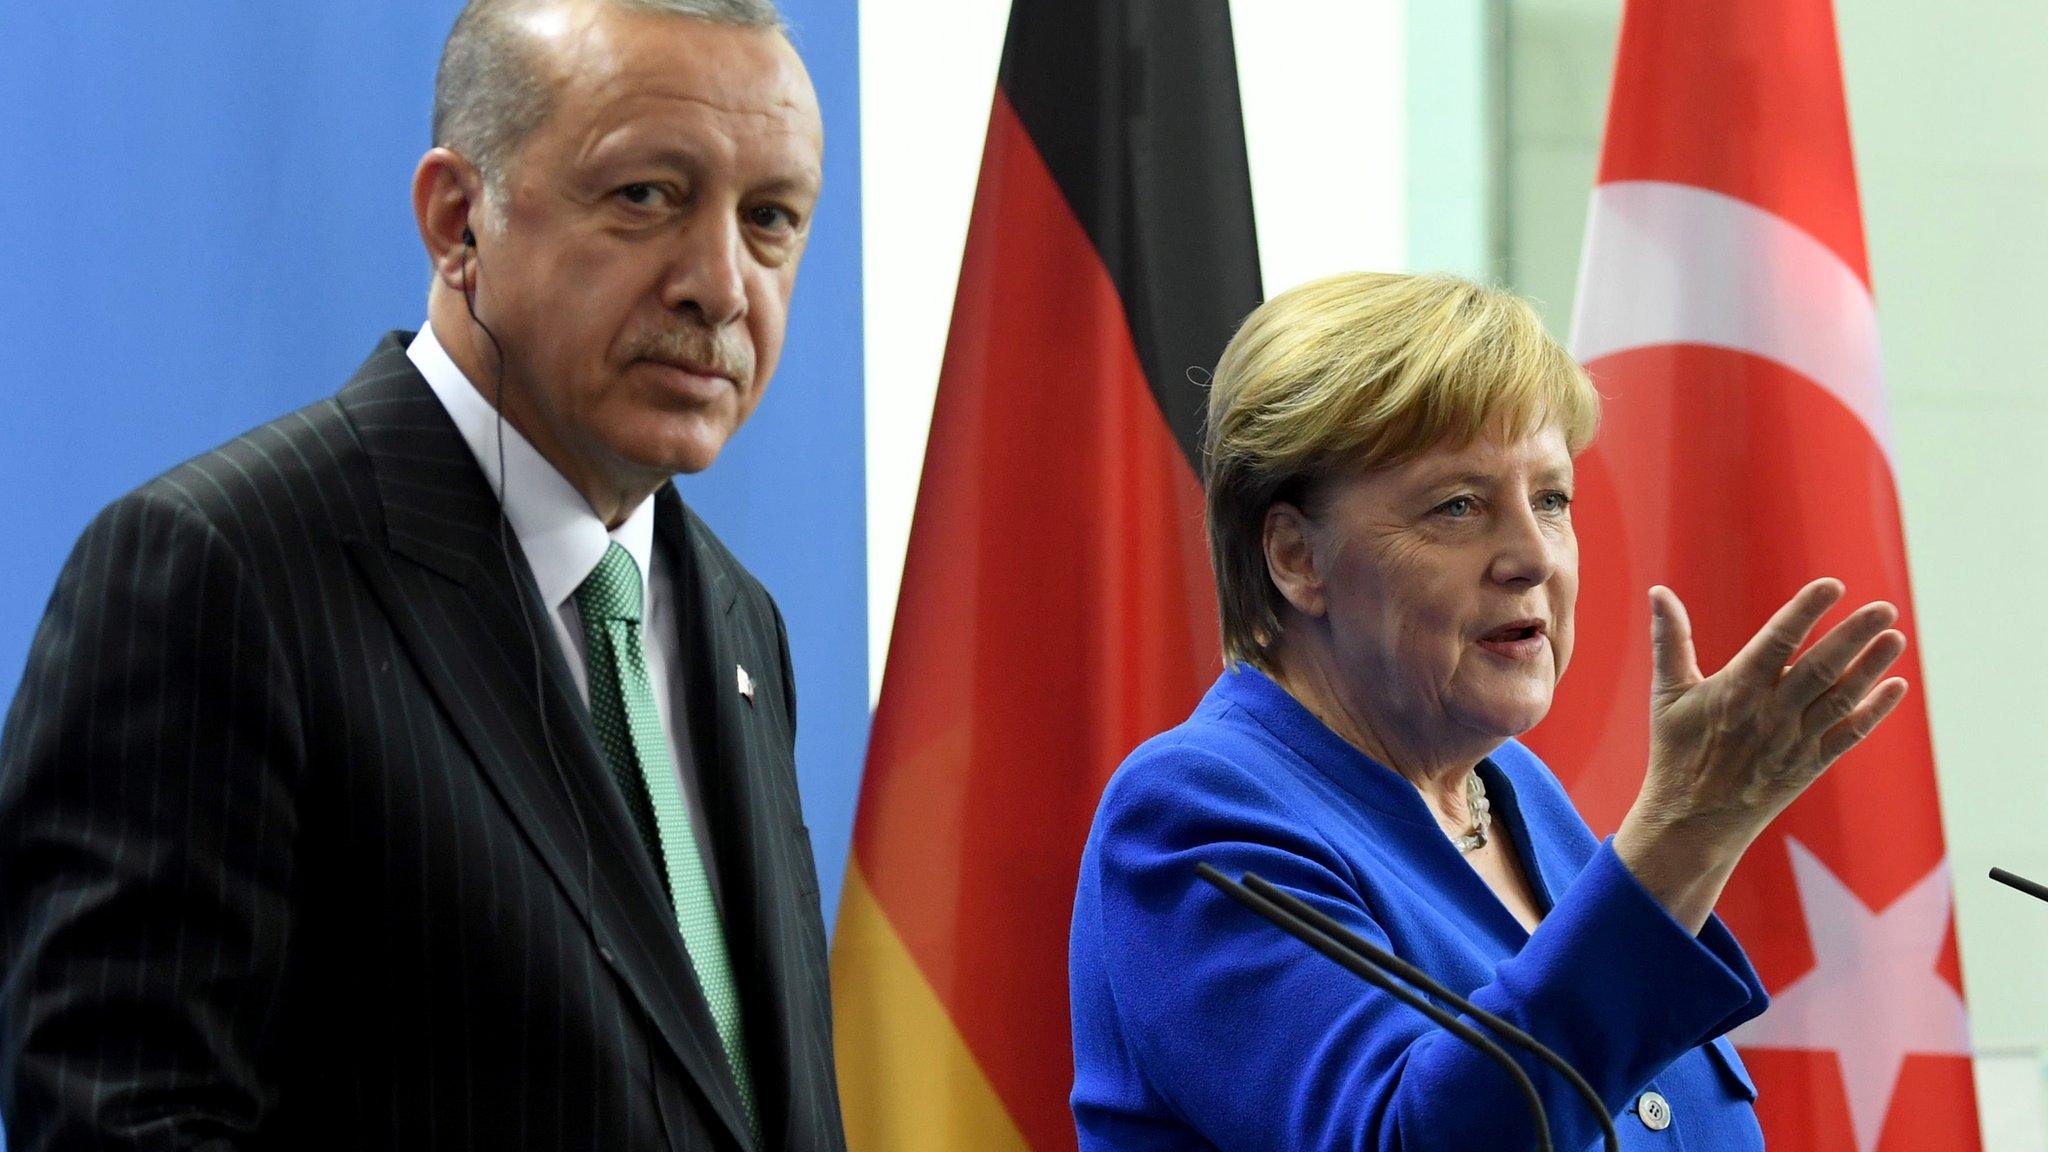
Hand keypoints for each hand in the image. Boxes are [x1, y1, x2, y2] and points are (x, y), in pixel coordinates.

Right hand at [1613, 579, 1909, 930]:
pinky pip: (1848, 734)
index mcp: (1735, 692)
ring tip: (1896, 637)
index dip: (1805, 612)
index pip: (1777, 642)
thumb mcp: (1667, 694)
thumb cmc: (1677, 752)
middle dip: (1854, 636)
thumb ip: (1670, 640)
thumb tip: (1658, 591)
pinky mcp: (1809, 766)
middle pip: (1820, 668)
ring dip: (1871, 668)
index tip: (1832, 585)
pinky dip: (1874, 711)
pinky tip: (1896, 686)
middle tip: (1885, 608)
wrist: (1692, 823)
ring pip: (1840, 699)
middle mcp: (1770, 716)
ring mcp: (1794, 742)